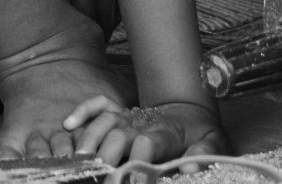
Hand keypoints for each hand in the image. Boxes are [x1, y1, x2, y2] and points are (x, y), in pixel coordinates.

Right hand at [63, 95, 227, 168]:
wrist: (193, 108)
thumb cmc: (201, 132)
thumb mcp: (213, 143)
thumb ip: (203, 155)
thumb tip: (187, 169)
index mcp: (167, 132)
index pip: (149, 143)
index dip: (138, 160)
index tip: (133, 181)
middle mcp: (144, 122)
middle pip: (119, 135)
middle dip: (107, 155)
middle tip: (100, 177)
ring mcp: (130, 115)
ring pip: (105, 121)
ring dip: (90, 139)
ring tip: (79, 160)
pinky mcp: (120, 112)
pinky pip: (99, 104)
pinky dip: (83, 110)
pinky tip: (69, 124)